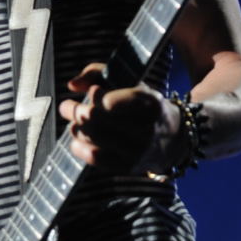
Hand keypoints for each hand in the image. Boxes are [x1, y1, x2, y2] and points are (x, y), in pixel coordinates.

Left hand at [58, 62, 182, 172]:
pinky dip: (79, 147)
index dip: (94, 96)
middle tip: (66, 106)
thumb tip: (72, 85)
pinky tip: (76, 139)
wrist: (173, 138)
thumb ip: (99, 73)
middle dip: (75, 110)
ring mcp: (138, 150)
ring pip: (92, 137)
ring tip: (72, 122)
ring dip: (75, 128)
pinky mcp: (129, 166)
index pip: (110, 101)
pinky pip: (95, 158)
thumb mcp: (132, 82)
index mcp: (149, 103)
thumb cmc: (144, 104)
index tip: (91, 92)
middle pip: (95, 118)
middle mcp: (146, 128)